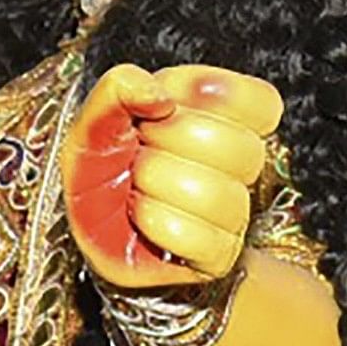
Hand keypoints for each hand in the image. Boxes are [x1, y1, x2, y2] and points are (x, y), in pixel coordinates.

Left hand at [61, 65, 283, 287]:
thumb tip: (159, 95)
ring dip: (157, 185)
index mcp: (223, 120)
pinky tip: (142, 218)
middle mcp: (237, 167)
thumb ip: (119, 88)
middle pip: (243, 149)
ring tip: (136, 185)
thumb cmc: (99, 168)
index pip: (263, 105)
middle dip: (171, 141)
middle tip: (140, 147)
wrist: (82, 229)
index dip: (215, 99)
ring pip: (218, 195)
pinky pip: (200, 238)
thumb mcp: (96, 118)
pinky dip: (156, 224)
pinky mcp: (218, 257)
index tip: (166, 105)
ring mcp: (232, 215)